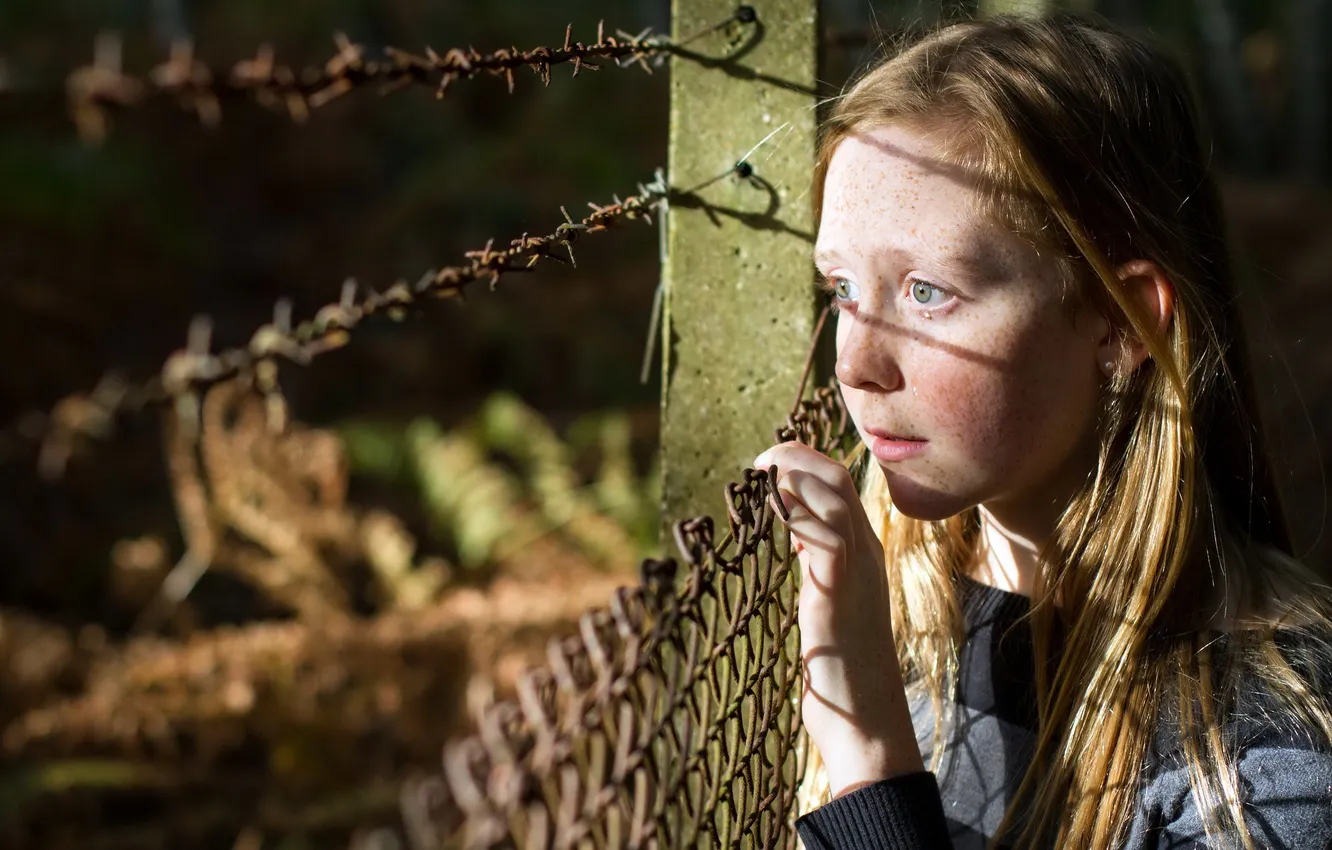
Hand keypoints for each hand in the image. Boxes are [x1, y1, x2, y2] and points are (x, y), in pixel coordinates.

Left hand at [753, 442, 923, 795]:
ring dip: (792, 477)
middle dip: (796, 459)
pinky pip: (823, 535)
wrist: (868, 720)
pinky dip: (795, 514)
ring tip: (760, 477)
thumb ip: (821, 569)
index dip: (806, 466)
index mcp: (864, 556)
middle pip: (838, 480)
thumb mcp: (832, 604)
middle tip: (759, 465)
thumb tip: (799, 543)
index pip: (842, 488)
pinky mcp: (838, 593)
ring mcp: (856, 572)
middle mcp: (865, 555)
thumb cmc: (846, 670)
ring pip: (834, 497)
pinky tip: (770, 514)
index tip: (771, 470)